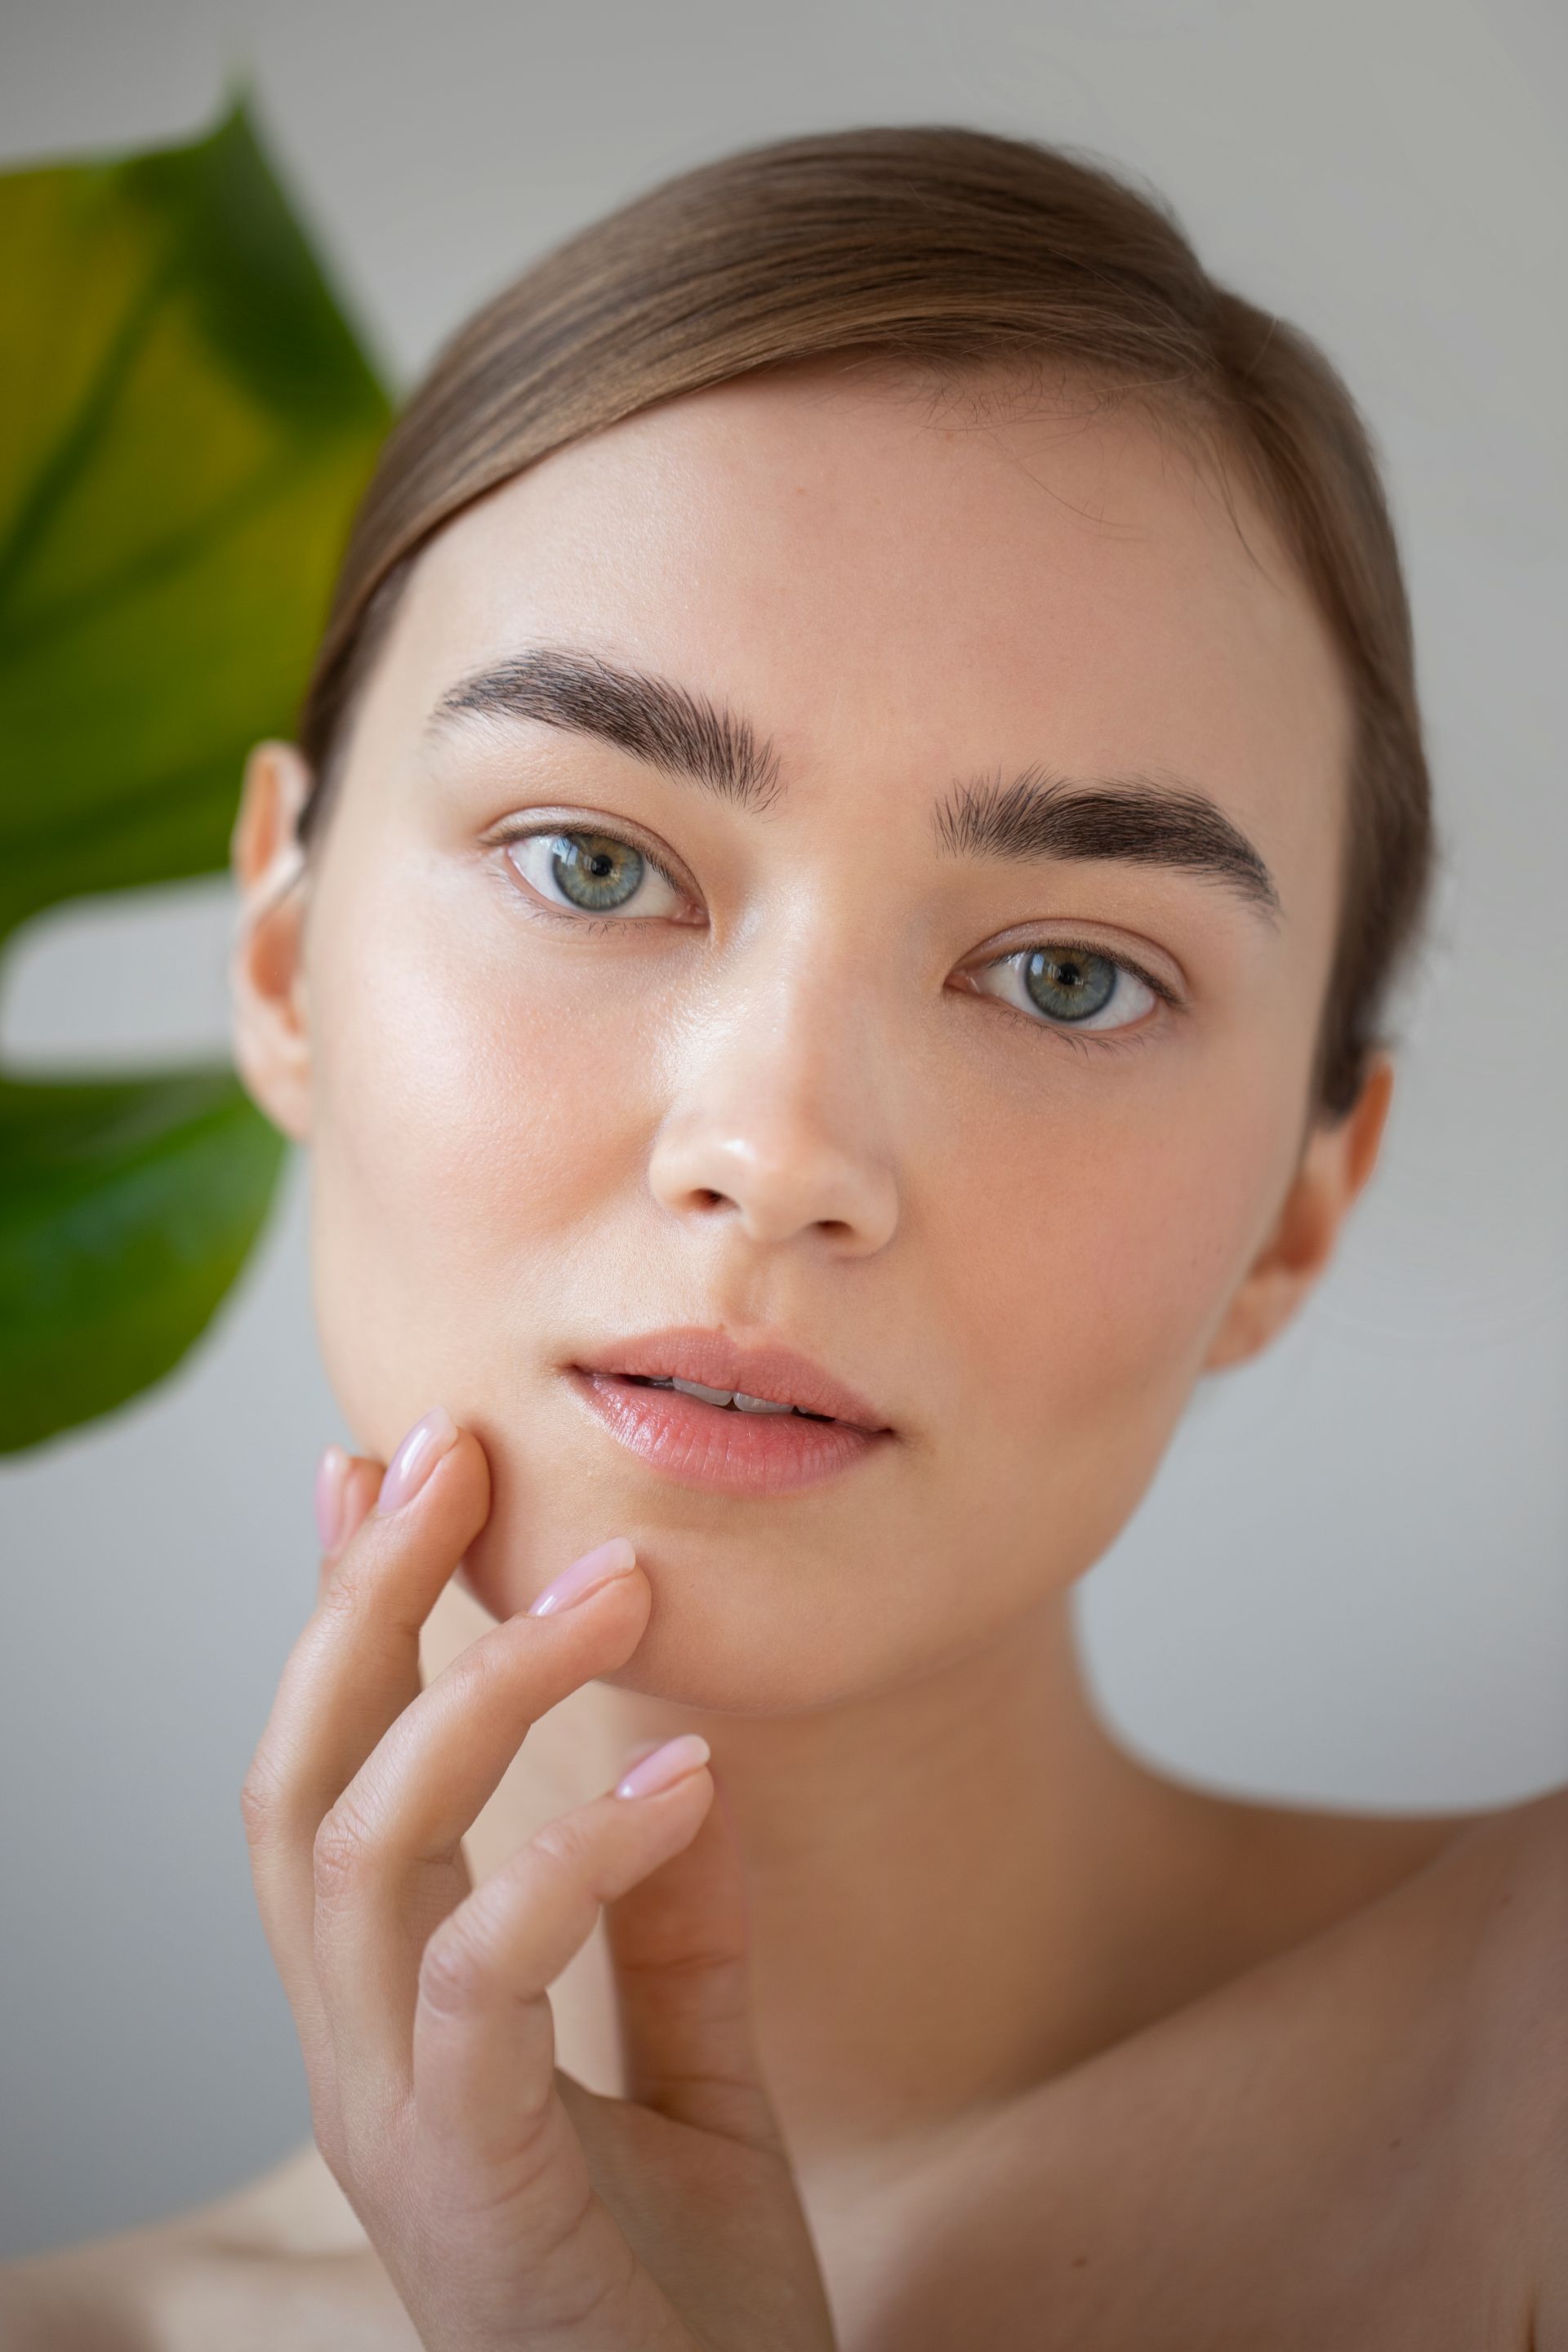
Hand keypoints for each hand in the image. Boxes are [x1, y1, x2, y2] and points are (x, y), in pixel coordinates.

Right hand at [240, 1407, 837, 2351]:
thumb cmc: (695, 2310)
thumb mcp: (698, 2082)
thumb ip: (679, 1935)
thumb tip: (687, 1760)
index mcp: (401, 2018)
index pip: (334, 1776)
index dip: (340, 1619)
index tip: (373, 1468)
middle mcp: (360, 2053)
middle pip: (302, 1782)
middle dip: (361, 1605)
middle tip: (448, 1455)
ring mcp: (393, 2121)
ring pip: (358, 1853)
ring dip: (473, 1696)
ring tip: (607, 1585)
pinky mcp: (464, 2189)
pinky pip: (479, 1982)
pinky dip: (570, 1861)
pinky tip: (679, 1782)